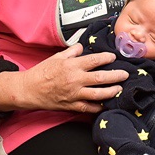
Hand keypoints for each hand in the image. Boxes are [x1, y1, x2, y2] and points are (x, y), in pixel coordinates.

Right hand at [0, 44, 125, 112]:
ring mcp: (75, 94)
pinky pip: (89, 107)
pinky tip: (106, 104)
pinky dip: (99, 106)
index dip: (106, 58)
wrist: (29, 89)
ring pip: (98, 94)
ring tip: (119, 88)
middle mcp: (75, 80)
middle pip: (101, 78)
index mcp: (72, 65)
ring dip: (111, 91)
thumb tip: (82, 47)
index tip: (113, 57)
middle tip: (125, 74)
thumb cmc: (42, 72)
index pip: (94, 60)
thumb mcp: (56, 57)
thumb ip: (71, 52)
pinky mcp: (72, 105)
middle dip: (116, 76)